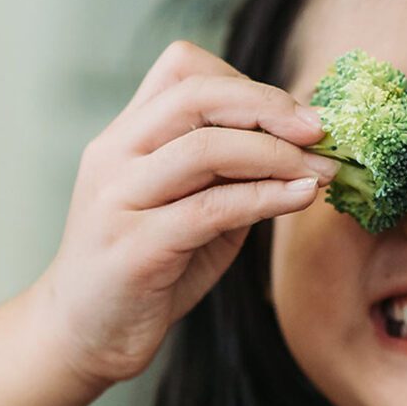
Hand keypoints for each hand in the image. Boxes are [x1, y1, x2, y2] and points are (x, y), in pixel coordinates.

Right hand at [29, 40, 338, 386]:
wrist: (85, 336)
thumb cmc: (146, 270)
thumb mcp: (189, 210)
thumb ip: (230, 175)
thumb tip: (304, 148)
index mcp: (124, 137)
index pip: (182, 69)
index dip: (246, 83)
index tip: (296, 114)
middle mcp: (114, 157)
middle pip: (195, 95)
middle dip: (269, 107)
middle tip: (320, 132)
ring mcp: (118, 199)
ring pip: (205, 148)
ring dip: (276, 154)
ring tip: (321, 172)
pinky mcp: (135, 248)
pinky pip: (211, 208)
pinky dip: (266, 197)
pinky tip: (301, 198)